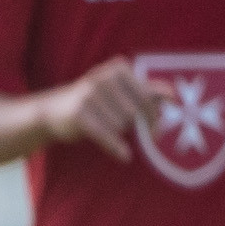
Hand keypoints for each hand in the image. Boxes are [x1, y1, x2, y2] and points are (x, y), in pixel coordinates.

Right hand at [46, 61, 161, 159]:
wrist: (51, 111)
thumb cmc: (92, 101)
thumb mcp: (119, 91)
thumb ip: (146, 92)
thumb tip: (173, 95)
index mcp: (117, 69)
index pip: (146, 98)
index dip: (154, 117)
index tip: (155, 131)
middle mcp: (103, 77)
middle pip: (134, 113)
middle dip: (130, 125)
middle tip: (118, 126)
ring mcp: (89, 94)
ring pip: (121, 125)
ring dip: (116, 132)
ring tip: (100, 125)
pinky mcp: (79, 113)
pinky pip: (107, 135)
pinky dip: (116, 148)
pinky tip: (124, 156)